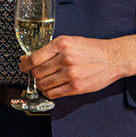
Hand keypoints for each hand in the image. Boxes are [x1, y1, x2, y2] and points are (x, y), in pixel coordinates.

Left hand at [19, 33, 135, 99]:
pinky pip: (53, 94)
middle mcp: (65, 59)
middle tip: (36, 73)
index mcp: (61, 44)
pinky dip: (48, 92)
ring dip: (40, 84)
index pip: (34, 58)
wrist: (112, 58)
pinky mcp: (76, 87)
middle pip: (37, 72)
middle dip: (33, 74)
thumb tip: (26, 58)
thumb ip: (49, 50)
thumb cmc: (90, 49)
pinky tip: (51, 87)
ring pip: (43, 84)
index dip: (24, 64)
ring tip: (45, 80)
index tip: (23, 66)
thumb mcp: (69, 42)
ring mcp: (71, 74)